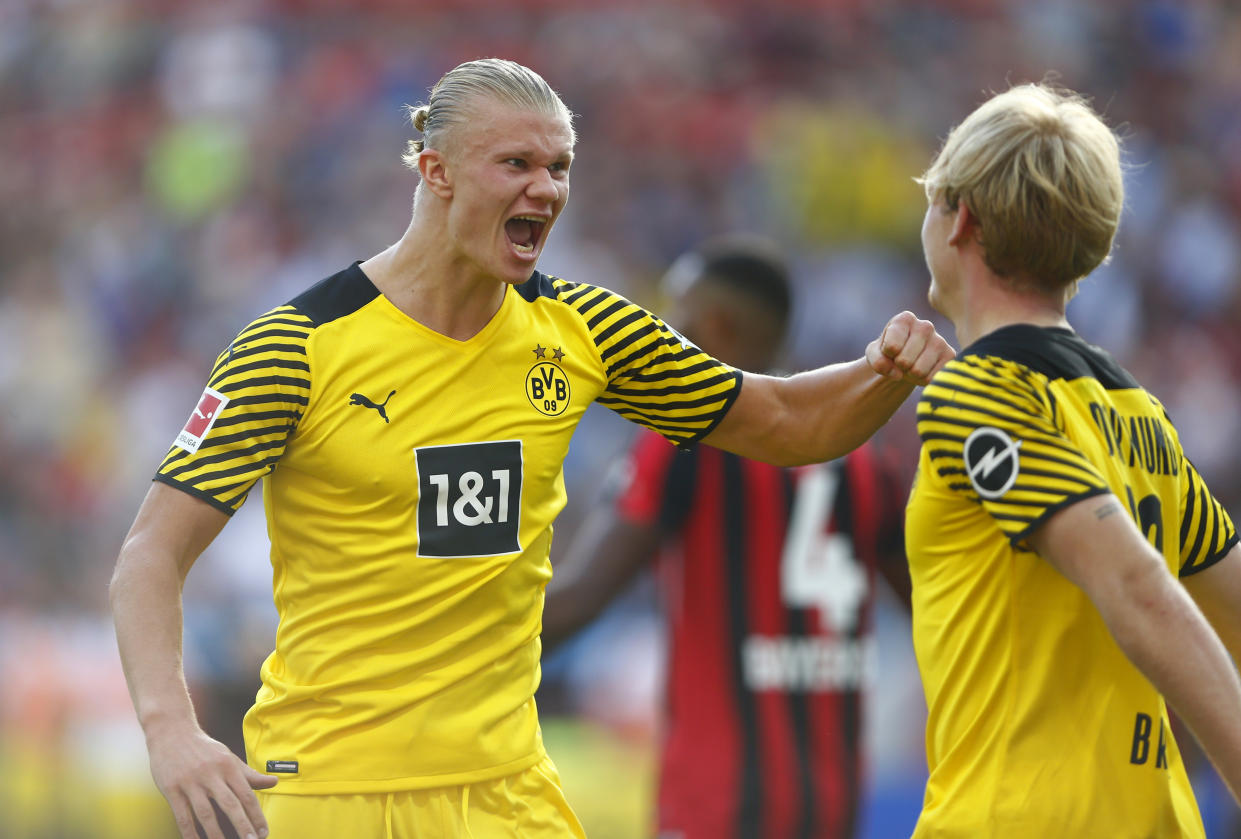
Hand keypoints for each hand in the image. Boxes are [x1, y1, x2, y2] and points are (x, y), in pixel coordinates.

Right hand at [147, 723, 276, 838]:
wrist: (171, 732)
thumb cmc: (204, 748)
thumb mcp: (228, 757)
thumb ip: (249, 774)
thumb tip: (275, 782)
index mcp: (228, 766)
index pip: (247, 795)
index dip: (256, 816)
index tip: (264, 832)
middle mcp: (212, 774)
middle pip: (230, 805)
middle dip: (243, 826)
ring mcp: (191, 782)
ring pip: (206, 813)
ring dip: (217, 834)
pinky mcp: (172, 789)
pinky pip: (183, 815)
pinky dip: (190, 832)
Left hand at [866, 311, 953, 385]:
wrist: (905, 360)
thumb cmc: (888, 352)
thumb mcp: (874, 353)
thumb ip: (877, 361)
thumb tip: (898, 374)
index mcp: (905, 319)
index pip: (891, 347)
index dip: (886, 355)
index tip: (890, 350)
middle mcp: (925, 326)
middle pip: (904, 361)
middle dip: (899, 366)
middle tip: (901, 361)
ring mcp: (940, 341)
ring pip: (918, 371)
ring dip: (911, 374)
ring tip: (912, 365)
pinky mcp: (950, 356)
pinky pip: (932, 378)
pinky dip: (923, 380)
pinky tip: (923, 370)